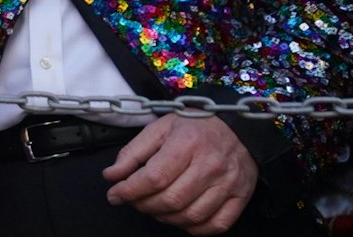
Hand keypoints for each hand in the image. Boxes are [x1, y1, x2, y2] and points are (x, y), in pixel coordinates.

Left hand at [103, 115, 256, 232]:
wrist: (237, 126)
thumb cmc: (195, 126)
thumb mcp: (159, 128)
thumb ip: (133, 152)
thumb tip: (112, 175)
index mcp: (187, 143)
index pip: (154, 178)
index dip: (129, 191)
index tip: (114, 194)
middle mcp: (210, 165)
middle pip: (171, 200)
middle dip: (143, 205)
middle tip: (133, 200)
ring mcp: (228, 183)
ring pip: (191, 216)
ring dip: (164, 217)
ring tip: (153, 207)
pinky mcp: (241, 197)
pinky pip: (216, 225)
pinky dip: (194, 228)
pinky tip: (179, 217)